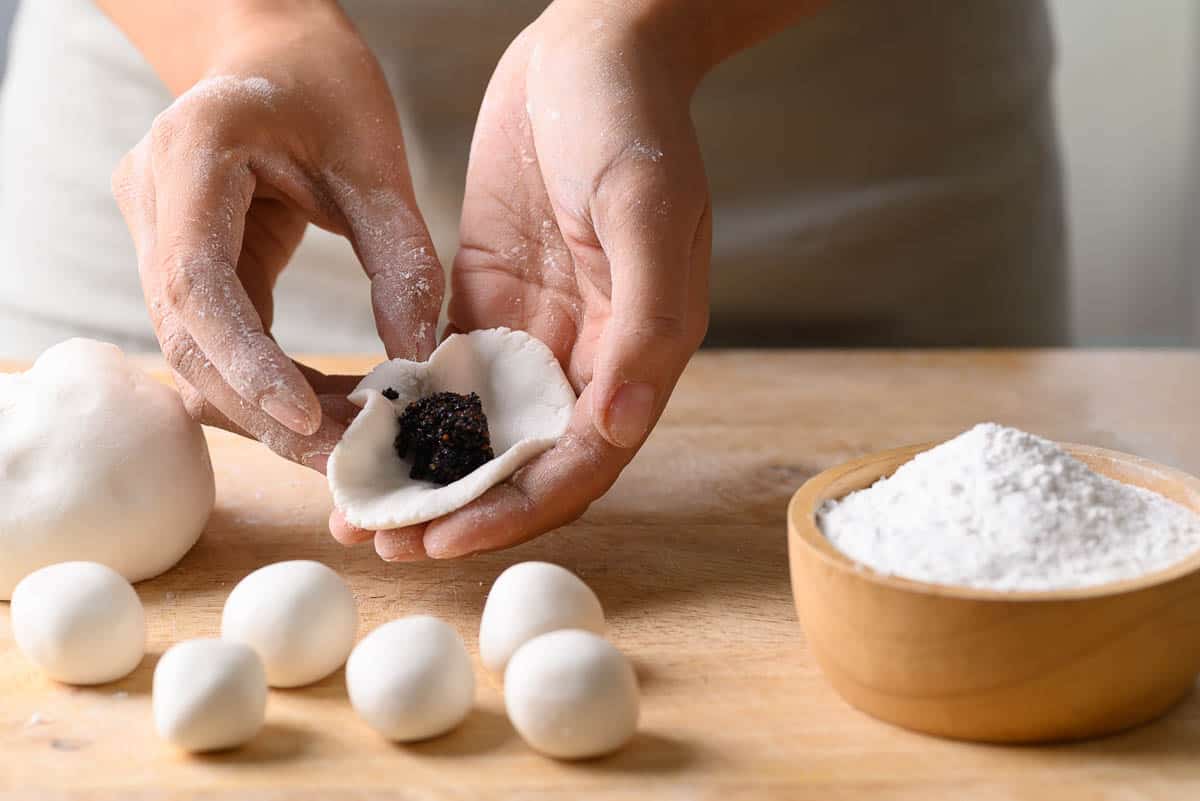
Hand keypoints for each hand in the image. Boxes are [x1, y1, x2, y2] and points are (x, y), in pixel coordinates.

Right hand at [111, 4, 442, 469]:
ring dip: (266, 407)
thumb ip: (402, 259)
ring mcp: (155, 231)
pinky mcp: (178, 259)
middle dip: (266, 408)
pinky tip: (324, 407)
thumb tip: (418, 363)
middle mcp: (153, 197)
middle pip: (188, 337)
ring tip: (345, 442)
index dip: (249, 362)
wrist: (271, 47)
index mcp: (193, 154)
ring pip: (194, 352)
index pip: (199, 283)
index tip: (310, 419)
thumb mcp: (377, 162)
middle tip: (344, 459)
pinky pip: (213, 339)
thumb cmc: (326, 85)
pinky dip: (266, 381)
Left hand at [336, 2, 712, 559]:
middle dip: (457, 509)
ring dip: (423, 473)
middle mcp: (587, 358)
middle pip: (522, 461)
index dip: (516, 507)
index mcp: (636, 351)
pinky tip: (357, 430)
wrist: (592, 49)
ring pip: (477, 428)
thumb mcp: (647, 210)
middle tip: (383, 539)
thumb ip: (646, 322)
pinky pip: (444, 373)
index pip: (579, 460)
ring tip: (356, 503)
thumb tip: (615, 428)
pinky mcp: (488, 301)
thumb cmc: (633, 120)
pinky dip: (405, 410)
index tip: (444, 536)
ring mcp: (534, 333)